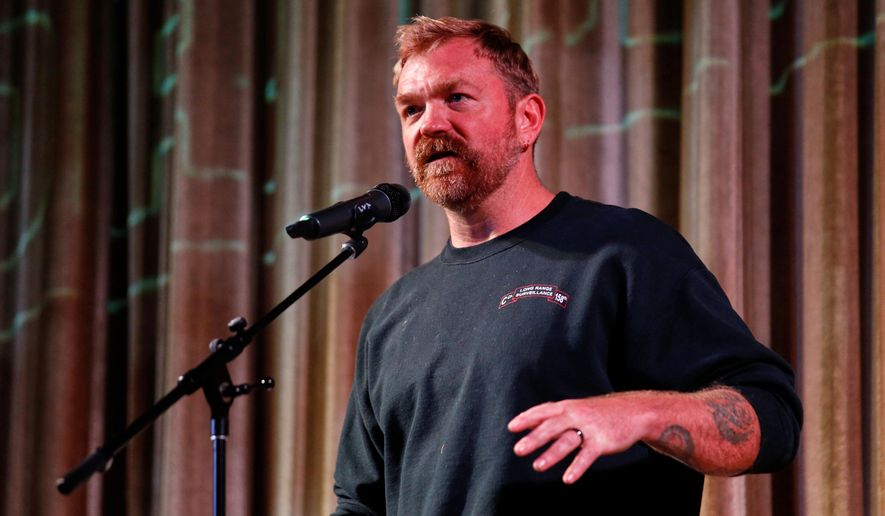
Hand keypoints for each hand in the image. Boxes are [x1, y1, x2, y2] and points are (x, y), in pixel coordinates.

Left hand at [507, 395, 651, 483]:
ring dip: (552, 454)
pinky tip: (567, 478)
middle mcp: (576, 415)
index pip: (543, 411)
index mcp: (567, 407)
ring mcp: (589, 428)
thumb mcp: (575, 409)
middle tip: (518, 450)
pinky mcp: (602, 441)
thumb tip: (528, 424)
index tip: (511, 427)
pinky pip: (587, 455)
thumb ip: (553, 417)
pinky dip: (577, 467)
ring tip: (537, 467)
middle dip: (534, 438)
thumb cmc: (598, 413)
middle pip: (551, 426)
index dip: (527, 418)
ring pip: (567, 441)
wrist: (634, 412)